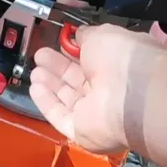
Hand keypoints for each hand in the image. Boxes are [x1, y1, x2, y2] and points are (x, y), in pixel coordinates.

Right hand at [29, 23, 166, 153]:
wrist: (132, 98)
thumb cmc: (123, 60)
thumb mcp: (103, 36)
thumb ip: (87, 36)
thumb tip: (78, 35)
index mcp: (119, 67)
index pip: (93, 61)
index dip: (74, 53)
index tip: (58, 44)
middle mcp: (109, 91)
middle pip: (77, 80)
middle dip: (57, 68)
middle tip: (40, 56)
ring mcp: (94, 114)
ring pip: (67, 98)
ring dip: (50, 84)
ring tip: (34, 71)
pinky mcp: (80, 132)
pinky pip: (59, 116)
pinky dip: (47, 102)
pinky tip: (35, 88)